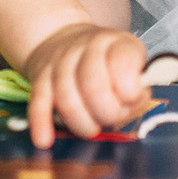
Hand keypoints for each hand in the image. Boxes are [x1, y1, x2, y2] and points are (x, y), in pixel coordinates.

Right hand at [22, 22, 149, 147]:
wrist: (62, 39)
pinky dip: (41, 123)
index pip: (123, 65)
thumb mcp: (132, 65)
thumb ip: (139, 89)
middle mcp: (87, 48)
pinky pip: (38, 103)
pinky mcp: (40, 79)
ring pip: (68, 99)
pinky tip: (44, 139)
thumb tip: (132, 105)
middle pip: (93, 85)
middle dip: (106, 112)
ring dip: (82, 123)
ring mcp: (61, 62)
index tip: (131, 99)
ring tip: (91, 128)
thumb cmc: (105, 62)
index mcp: (116, 43)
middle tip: (110, 117)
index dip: (130, 92)